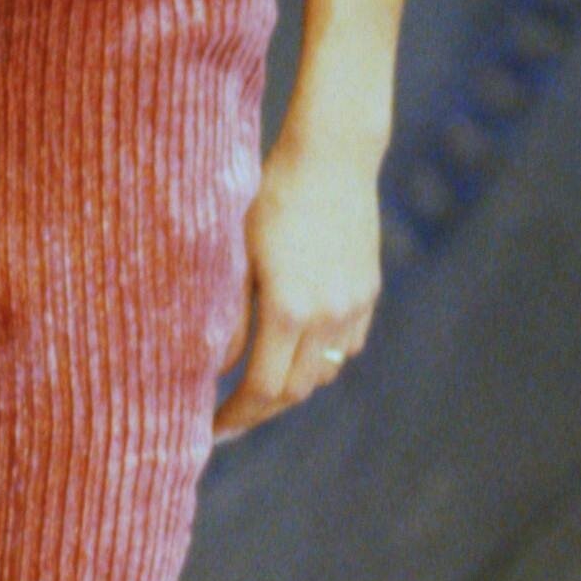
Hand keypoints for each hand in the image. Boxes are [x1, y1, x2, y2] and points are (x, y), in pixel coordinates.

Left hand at [212, 126, 381, 439]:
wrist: (332, 154)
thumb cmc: (270, 195)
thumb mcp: (237, 253)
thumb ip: (229, 317)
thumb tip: (215, 369)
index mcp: (288, 307)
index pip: (262, 388)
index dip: (235, 414)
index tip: (211, 426)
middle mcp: (328, 314)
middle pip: (296, 391)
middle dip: (261, 410)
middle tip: (230, 417)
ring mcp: (354, 305)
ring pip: (324, 372)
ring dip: (292, 384)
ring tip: (259, 384)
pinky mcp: (369, 291)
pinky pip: (346, 345)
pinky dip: (320, 358)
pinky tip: (295, 349)